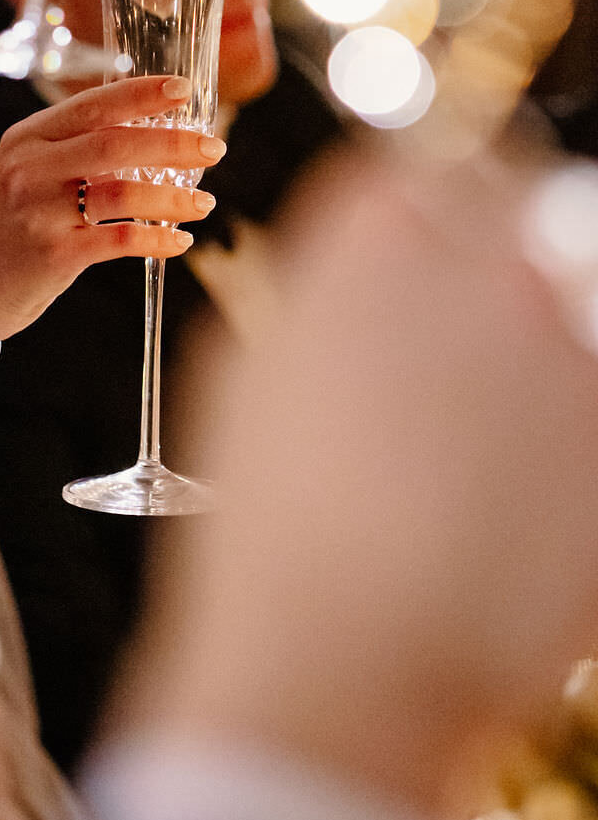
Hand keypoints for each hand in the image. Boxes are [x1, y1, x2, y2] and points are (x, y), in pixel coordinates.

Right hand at [0, 75, 224, 353]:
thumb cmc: (6, 228)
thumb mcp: (26, 174)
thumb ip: (74, 151)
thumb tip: (150, 137)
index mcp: (28, 137)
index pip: (93, 105)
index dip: (142, 94)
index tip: (184, 90)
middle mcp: (30, 167)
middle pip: (114, 143)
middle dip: (172, 143)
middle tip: (213, 147)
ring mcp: (39, 211)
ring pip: (122, 193)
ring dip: (172, 197)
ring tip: (203, 203)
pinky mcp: (52, 254)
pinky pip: (119, 241)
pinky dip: (156, 239)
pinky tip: (179, 241)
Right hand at [117, 146, 597, 819]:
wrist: (340, 660)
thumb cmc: (273, 526)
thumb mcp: (255, 368)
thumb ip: (329, 285)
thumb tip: (380, 260)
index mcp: (380, 232)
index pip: (443, 160)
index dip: (445, 200)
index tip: (451, 229)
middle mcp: (488, 267)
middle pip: (528, 212)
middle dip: (505, 263)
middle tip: (478, 337)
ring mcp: (566, 349)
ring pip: (575, 303)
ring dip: (542, 348)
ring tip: (489, 438)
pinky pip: (595, 392)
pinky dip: (572, 425)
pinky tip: (519, 494)